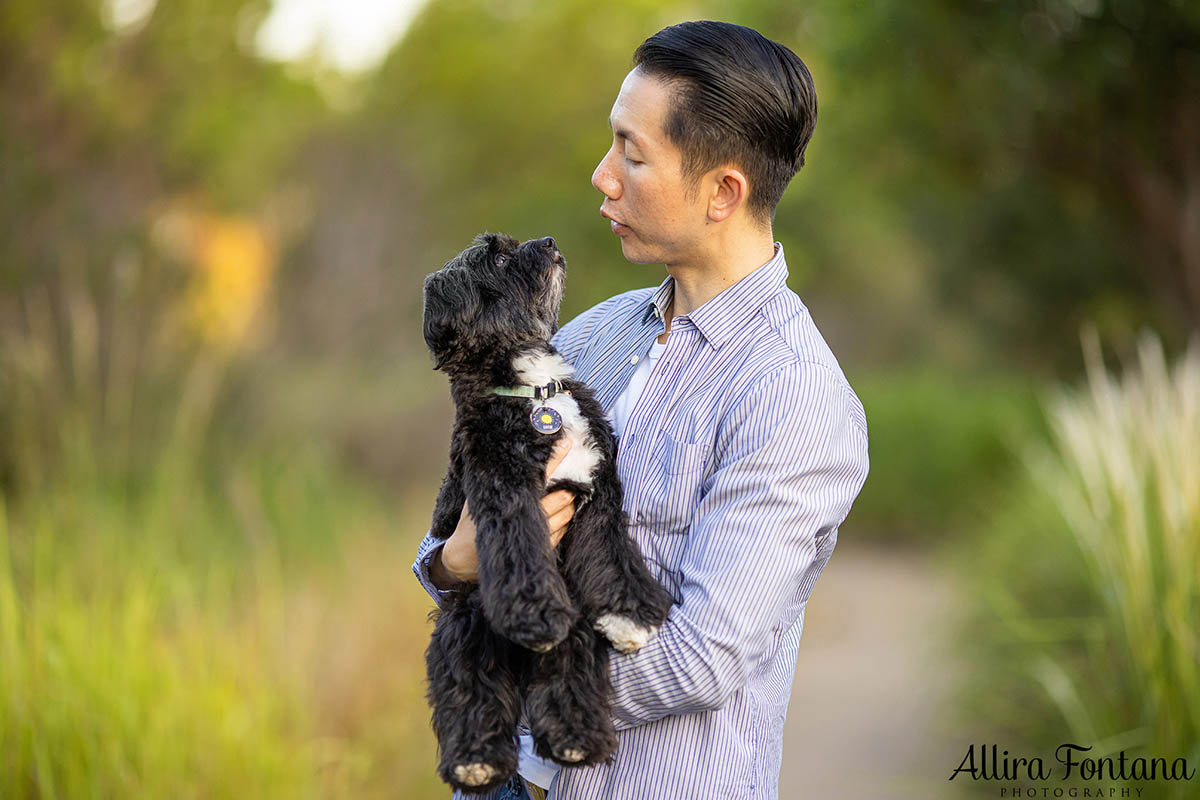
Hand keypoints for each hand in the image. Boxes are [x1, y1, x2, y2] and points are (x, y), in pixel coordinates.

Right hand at [432, 438, 575, 585]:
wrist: (463, 559)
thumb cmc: (470, 525)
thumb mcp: (476, 500)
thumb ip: (490, 482)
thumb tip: (498, 458)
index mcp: (512, 499)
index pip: (540, 475)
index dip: (556, 458)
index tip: (569, 442)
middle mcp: (526, 517)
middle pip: (559, 497)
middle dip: (568, 488)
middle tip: (574, 480)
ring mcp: (536, 535)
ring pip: (564, 516)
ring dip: (569, 505)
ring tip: (571, 497)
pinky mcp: (540, 550)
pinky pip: (561, 534)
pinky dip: (566, 523)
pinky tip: (565, 516)